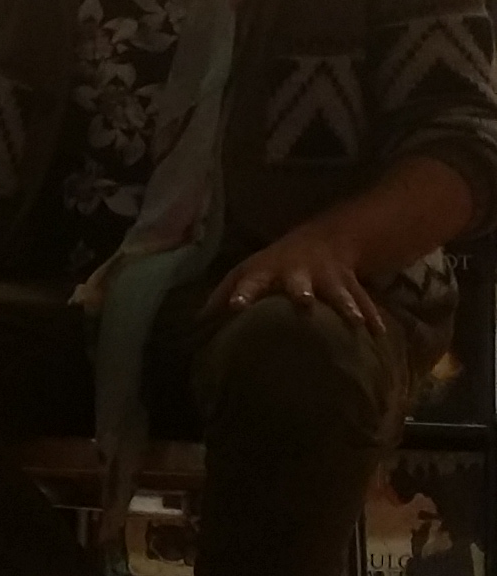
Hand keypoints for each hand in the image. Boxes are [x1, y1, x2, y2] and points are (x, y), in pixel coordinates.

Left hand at [210, 223, 383, 327]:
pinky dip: (372, 317)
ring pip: (338, 292)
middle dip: (301, 292)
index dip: (243, 292)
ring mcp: (327, 278)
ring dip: (345, 305)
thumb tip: (196, 323)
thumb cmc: (274, 266)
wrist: (322, 241)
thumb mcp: (247, 273)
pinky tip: (378, 334)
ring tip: (354, 323)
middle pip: (299, 283)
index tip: (236, 306)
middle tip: (304, 303)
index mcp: (269, 271)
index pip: (251, 281)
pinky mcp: (350, 285)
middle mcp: (298, 273)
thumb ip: (221, 295)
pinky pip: (364, 301)